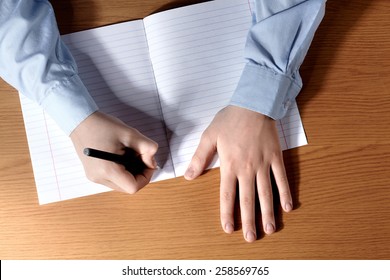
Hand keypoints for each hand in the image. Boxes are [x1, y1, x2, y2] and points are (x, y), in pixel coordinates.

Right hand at [70, 111, 157, 193]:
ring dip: (131, 171)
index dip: (146, 177)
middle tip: (140, 155)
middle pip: (127, 186)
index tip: (148, 163)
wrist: (79, 120)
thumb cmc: (102, 125)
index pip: (133, 187)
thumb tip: (152, 162)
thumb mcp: (130, 134)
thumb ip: (147, 148)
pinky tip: (121, 154)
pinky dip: (122, 169)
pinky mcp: (93, 173)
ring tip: (129, 153)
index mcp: (107, 170)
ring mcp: (94, 177)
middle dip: (139, 173)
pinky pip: (113, 178)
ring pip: (121, 183)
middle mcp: (99, 178)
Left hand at [184, 105, 292, 241]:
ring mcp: (263, 164)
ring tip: (270, 229)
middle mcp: (247, 169)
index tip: (229, 229)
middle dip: (248, 221)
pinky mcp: (276, 157)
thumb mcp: (209, 136)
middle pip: (248, 200)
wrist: (253, 103)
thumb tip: (189, 177)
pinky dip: (285, 193)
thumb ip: (200, 158)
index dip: (227, 213)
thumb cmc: (230, 119)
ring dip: (268, 213)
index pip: (227, 195)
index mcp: (229, 165)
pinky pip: (281, 178)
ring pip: (266, 193)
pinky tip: (287, 207)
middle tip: (251, 239)